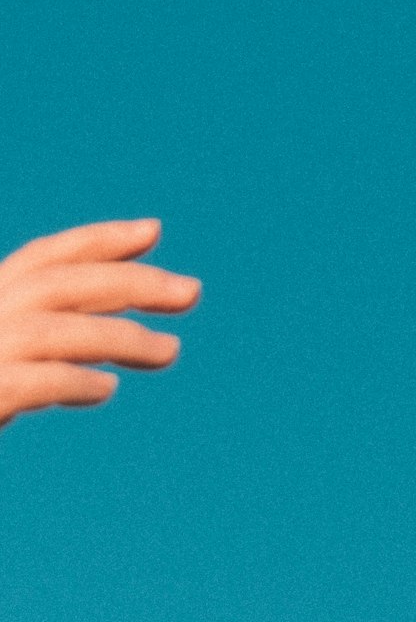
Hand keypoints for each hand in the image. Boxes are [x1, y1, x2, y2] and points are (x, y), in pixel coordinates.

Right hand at [0, 219, 200, 427]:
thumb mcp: (10, 352)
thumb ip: (53, 337)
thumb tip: (123, 339)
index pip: (48, 257)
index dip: (100, 240)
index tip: (155, 232)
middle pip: (64, 283)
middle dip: (132, 282)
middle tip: (191, 292)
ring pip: (58, 329)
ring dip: (120, 336)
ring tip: (169, 351)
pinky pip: (34, 380)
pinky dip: (72, 380)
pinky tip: (105, 389)